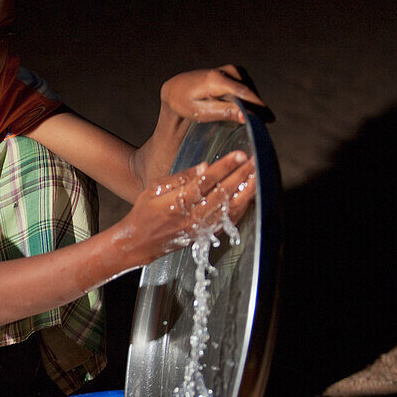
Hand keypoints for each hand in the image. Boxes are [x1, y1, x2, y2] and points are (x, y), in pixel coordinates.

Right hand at [112, 150, 255, 267]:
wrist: (139, 242)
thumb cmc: (144, 212)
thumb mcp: (155, 188)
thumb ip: (181, 177)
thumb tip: (205, 166)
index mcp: (178, 202)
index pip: (206, 181)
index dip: (224, 167)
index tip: (239, 154)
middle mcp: (191, 217)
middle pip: (222, 194)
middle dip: (241, 176)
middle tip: (254, 161)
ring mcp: (200, 228)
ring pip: (229, 210)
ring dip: (245, 193)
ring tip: (257, 178)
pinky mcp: (204, 236)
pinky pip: (227, 223)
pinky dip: (240, 210)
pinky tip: (248, 198)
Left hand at [159, 65, 266, 123]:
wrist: (177, 88)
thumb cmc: (185, 102)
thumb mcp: (200, 112)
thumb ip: (223, 112)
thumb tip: (245, 116)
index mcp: (216, 80)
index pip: (243, 93)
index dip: (258, 107)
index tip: (269, 120)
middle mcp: (226, 70)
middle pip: (249, 92)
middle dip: (257, 109)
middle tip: (263, 126)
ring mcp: (232, 69)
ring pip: (250, 90)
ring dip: (253, 104)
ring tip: (255, 120)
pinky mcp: (235, 71)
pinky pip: (247, 87)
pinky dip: (248, 98)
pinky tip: (245, 110)